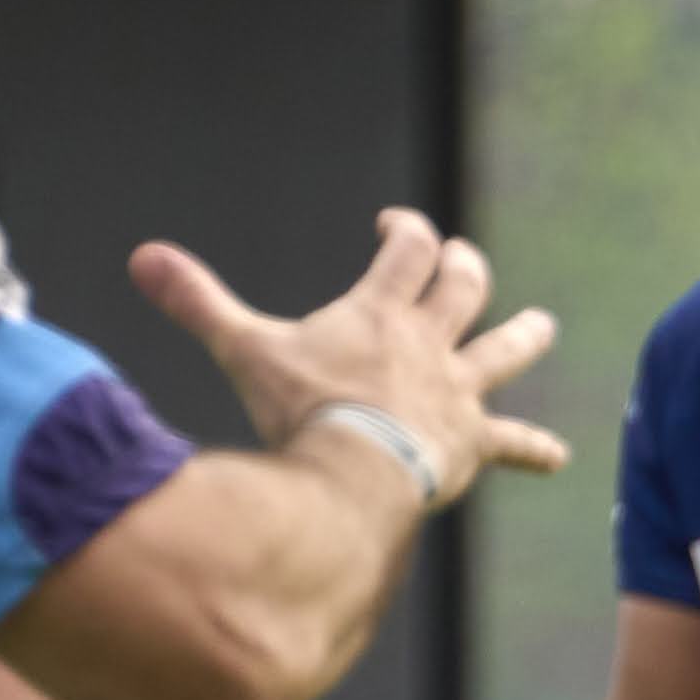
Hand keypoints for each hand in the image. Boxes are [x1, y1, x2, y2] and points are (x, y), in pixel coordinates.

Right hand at [130, 209, 566, 511]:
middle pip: (464, 286)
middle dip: (464, 269)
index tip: (395, 226)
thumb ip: (198, 302)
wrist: (354, 473)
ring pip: (505, 350)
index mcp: (382, 312)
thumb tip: (142, 258)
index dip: (407, 230)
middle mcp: (430, 344)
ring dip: (524, 335)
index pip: (409, 249)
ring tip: (541, 326)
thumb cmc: (300, 412)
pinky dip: (533, 450)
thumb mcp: (244, 349)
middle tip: (463, 263)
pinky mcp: (473, 443)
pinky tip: (556, 458)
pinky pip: (513, 444)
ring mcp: (457, 392)